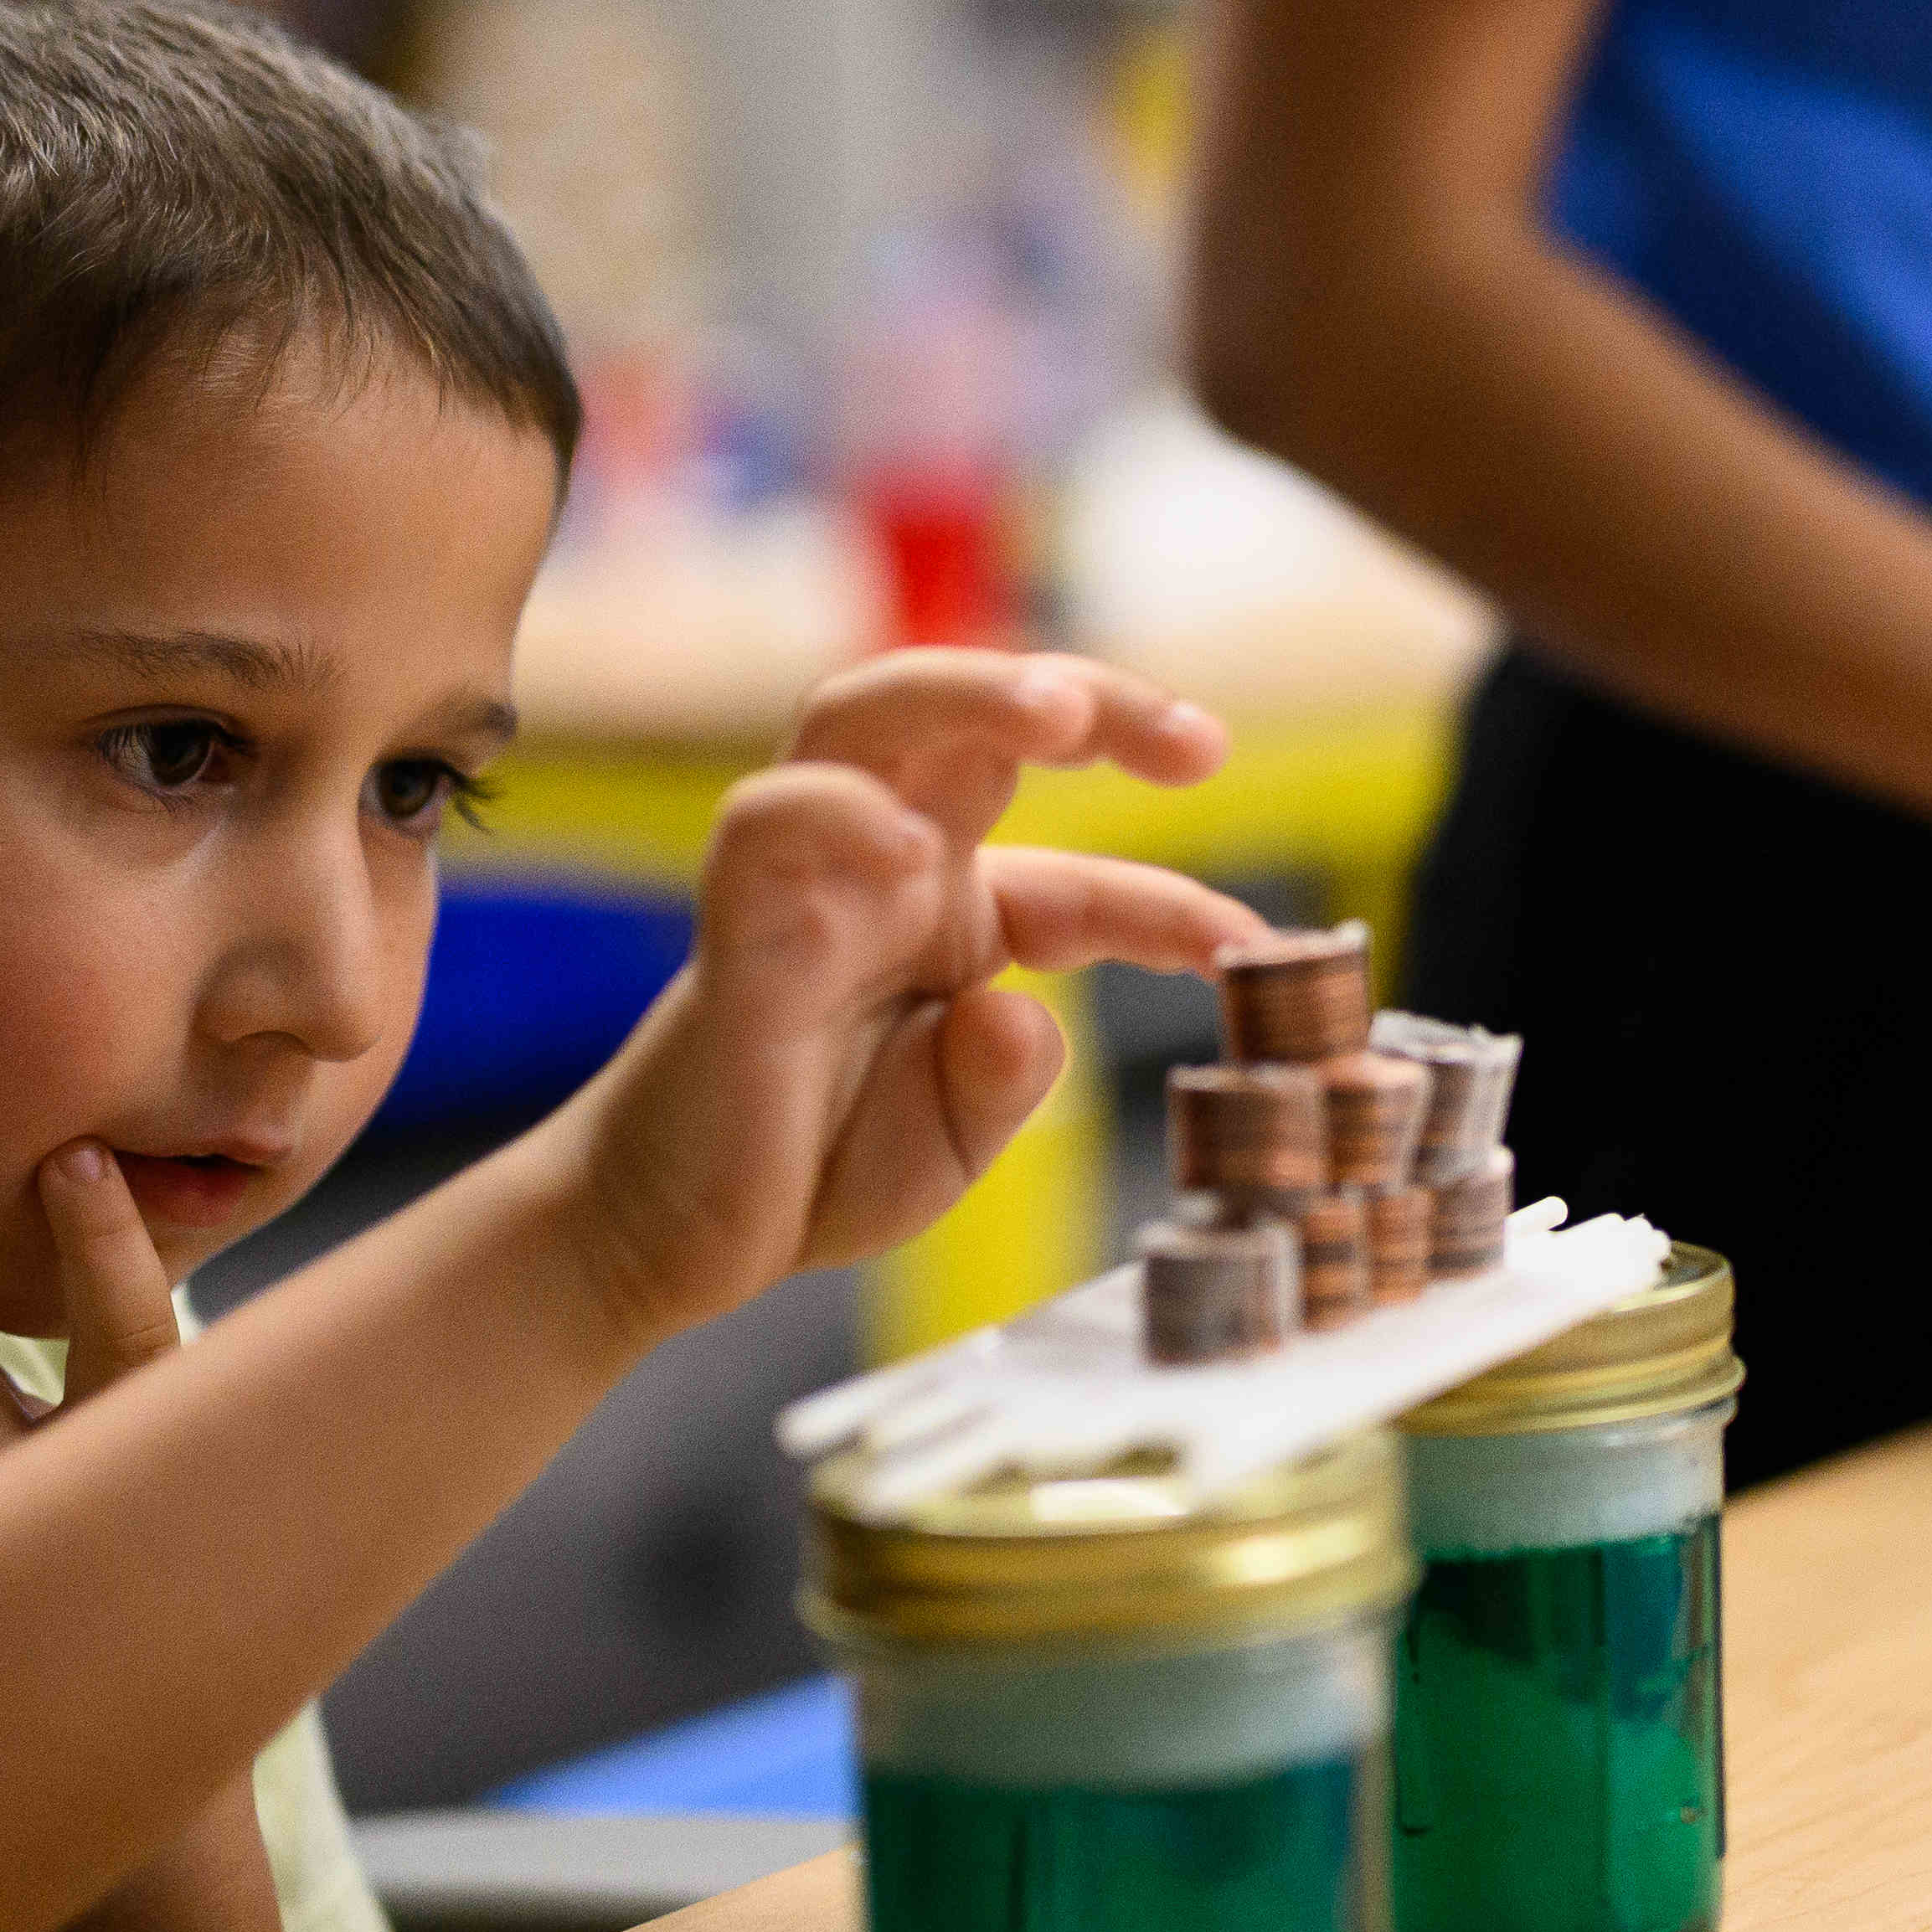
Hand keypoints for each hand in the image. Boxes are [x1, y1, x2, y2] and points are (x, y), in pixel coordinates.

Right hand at [526, 650, 1269, 1350]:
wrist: (672, 1240)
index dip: (1176, 909)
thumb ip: (1005, 1077)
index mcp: (952, 911)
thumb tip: (1020, 1010)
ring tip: (1058, 713)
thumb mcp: (956, 1137)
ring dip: (969, 692)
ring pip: (868, 715)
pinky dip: (841, 814)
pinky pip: (772, 823)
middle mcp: (884, 866)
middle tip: (1193, 741)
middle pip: (972, 716)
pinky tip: (909, 852)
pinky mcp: (734, 923)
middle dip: (1086, 697)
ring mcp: (808, 880)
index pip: (1082, 879)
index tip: (1259, 956)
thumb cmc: (812, 1166)